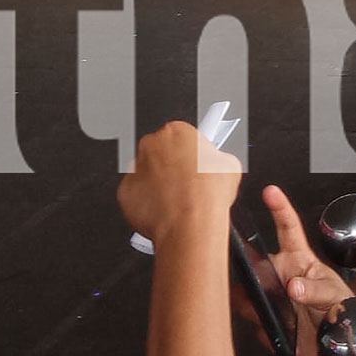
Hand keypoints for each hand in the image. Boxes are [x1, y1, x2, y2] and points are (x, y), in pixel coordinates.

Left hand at [117, 121, 241, 243]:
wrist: (191, 223)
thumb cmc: (207, 195)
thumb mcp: (229, 166)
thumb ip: (216, 159)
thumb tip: (217, 165)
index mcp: (176, 131)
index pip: (182, 135)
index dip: (190, 150)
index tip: (194, 157)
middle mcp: (151, 145)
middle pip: (161, 151)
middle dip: (172, 164)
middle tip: (189, 182)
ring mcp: (136, 168)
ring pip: (146, 173)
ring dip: (158, 182)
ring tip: (178, 200)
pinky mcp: (125, 192)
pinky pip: (136, 195)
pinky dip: (147, 201)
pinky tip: (165, 210)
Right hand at [234, 184, 353, 355]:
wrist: (336, 342)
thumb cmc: (339, 307)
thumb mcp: (334, 295)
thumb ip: (316, 290)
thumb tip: (294, 286)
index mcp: (299, 259)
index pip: (288, 228)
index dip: (279, 208)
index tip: (270, 191)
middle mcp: (281, 275)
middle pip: (255, 263)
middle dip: (249, 268)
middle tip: (253, 277)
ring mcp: (271, 297)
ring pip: (246, 294)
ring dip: (252, 303)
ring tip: (275, 313)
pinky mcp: (266, 320)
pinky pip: (254, 323)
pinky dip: (264, 329)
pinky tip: (281, 331)